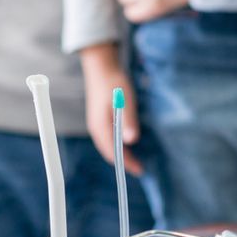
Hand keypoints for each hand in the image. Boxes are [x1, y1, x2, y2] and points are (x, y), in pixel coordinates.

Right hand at [80, 46, 140, 174]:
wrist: (101, 66)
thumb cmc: (113, 81)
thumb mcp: (125, 99)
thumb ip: (128, 120)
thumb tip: (131, 140)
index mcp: (100, 126)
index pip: (112, 152)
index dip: (126, 163)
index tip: (138, 170)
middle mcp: (96, 128)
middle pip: (109, 151)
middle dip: (124, 161)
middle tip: (139, 168)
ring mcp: (97, 124)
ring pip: (108, 145)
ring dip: (121, 154)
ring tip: (135, 160)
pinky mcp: (100, 119)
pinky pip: (108, 138)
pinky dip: (118, 145)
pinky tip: (126, 144)